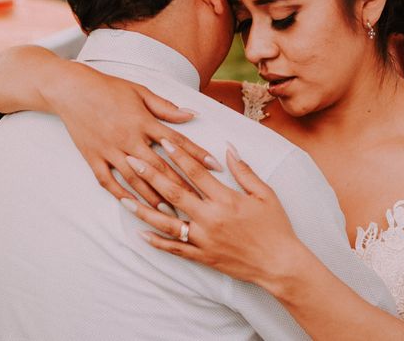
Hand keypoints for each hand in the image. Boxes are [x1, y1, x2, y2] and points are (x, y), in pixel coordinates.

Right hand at [48, 65, 218, 212]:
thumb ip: (166, 107)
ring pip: (136, 180)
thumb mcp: (140, 92)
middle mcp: (128, 139)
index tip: (215, 167)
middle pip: (160, 168)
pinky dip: (121, 195)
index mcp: (143, 121)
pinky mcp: (93, 158)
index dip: (197, 155)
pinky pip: (108, 181)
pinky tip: (134, 207)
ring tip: (170, 212)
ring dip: (154, 197)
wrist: (71, 89)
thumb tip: (191, 114)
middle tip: (197, 201)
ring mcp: (110, 150)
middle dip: (180, 186)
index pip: (177, 142)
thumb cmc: (109, 88)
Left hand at [124, 142, 302, 291]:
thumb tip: (228, 148)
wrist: (279, 264)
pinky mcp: (202, 256)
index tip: (161, 140)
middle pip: (175, 192)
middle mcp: (210, 218)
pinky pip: (175, 249)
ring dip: (144, 209)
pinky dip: (157, 242)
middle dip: (151, 175)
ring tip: (124, 199)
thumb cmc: (275, 226)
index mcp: (226, 199)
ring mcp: (204, 239)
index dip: (178, 154)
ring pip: (167, 223)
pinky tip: (140, 233)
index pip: (195, 172)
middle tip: (132, 161)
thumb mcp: (265, 194)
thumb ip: (244, 170)